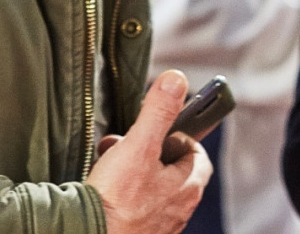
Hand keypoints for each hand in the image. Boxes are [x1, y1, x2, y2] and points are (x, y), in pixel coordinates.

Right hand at [88, 70, 211, 233]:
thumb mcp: (139, 146)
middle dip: (147, 151)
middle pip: (170, 170)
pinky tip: (102, 189)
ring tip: (108, 164)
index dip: (178, 137)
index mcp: (189, 188)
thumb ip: (158, 112)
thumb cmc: (115, 201)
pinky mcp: (136, 233)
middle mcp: (179, 210)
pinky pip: (134, 207)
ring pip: (150, 188)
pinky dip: (121, 193)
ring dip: (132, 170)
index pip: (196, 154)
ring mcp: (158, 225)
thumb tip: (176, 80)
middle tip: (126, 145)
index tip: (158, 131)